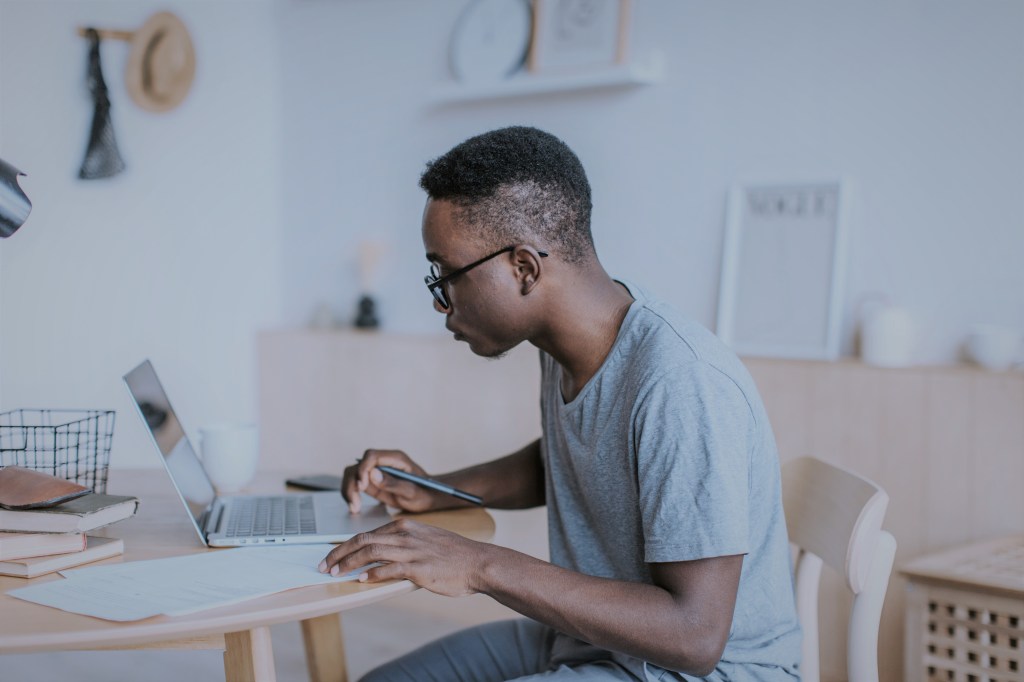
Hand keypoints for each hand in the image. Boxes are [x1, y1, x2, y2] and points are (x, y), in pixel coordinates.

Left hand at [317, 517, 491, 596]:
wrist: (478, 562)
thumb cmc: (454, 555)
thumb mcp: (426, 540)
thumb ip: (404, 544)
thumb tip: (381, 558)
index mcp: (405, 526)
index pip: (366, 533)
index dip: (345, 546)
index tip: (333, 556)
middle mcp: (405, 535)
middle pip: (362, 540)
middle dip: (339, 553)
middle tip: (324, 565)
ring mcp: (411, 550)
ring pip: (370, 552)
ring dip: (348, 564)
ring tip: (335, 574)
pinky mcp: (418, 568)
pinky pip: (388, 569)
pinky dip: (371, 575)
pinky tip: (361, 581)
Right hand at [342, 449, 434, 512]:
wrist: (428, 497)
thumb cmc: (424, 493)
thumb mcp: (412, 492)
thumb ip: (393, 483)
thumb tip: (372, 474)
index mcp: (396, 458)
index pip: (371, 456)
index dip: (362, 469)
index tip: (362, 486)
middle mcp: (384, 462)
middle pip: (358, 465)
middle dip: (353, 483)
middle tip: (355, 503)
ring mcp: (377, 471)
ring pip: (353, 473)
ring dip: (349, 489)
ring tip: (354, 507)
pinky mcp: (372, 481)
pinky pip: (355, 483)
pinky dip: (351, 494)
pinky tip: (354, 507)